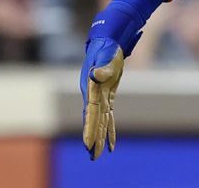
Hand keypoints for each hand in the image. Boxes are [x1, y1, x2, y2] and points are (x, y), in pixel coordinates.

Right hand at [80, 38, 124, 159]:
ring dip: (99, 137)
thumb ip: (102, 69)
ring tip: (97, 156)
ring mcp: (97, 96)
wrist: (107, 41)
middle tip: (93, 156)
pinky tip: (111, 143)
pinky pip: (107, 115)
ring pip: (99, 121)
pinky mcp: (105, 95)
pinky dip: (109, 129)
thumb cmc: (107, 48)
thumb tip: (96, 75)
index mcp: (90, 88)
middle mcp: (91, 94)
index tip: (88, 143)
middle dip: (93, 138)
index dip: (90, 128)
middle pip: (93, 120)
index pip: (90, 112)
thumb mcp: (107, 58)